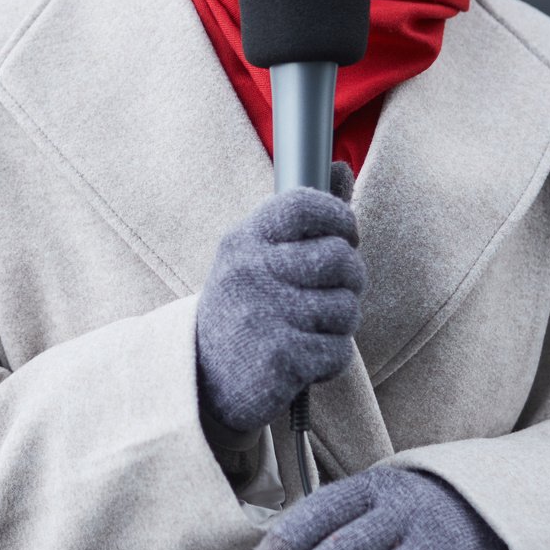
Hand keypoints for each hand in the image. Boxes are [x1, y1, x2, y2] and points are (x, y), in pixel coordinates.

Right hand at [194, 171, 364, 435]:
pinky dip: (329, 361)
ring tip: (308, 331)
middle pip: (341, 258)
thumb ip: (302, 216)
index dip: (339, 218)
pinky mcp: (281, 358)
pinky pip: (339, 351)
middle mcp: (251, 271)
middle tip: (329, 294)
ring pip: (346, 308)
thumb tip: (343, 167)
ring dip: (338, 326)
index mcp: (245, 240)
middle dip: (350, 281)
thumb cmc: (243, 311)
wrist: (199, 382)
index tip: (344, 236)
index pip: (305, 205)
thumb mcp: (256, 257)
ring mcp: (264, 314)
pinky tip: (302, 362)